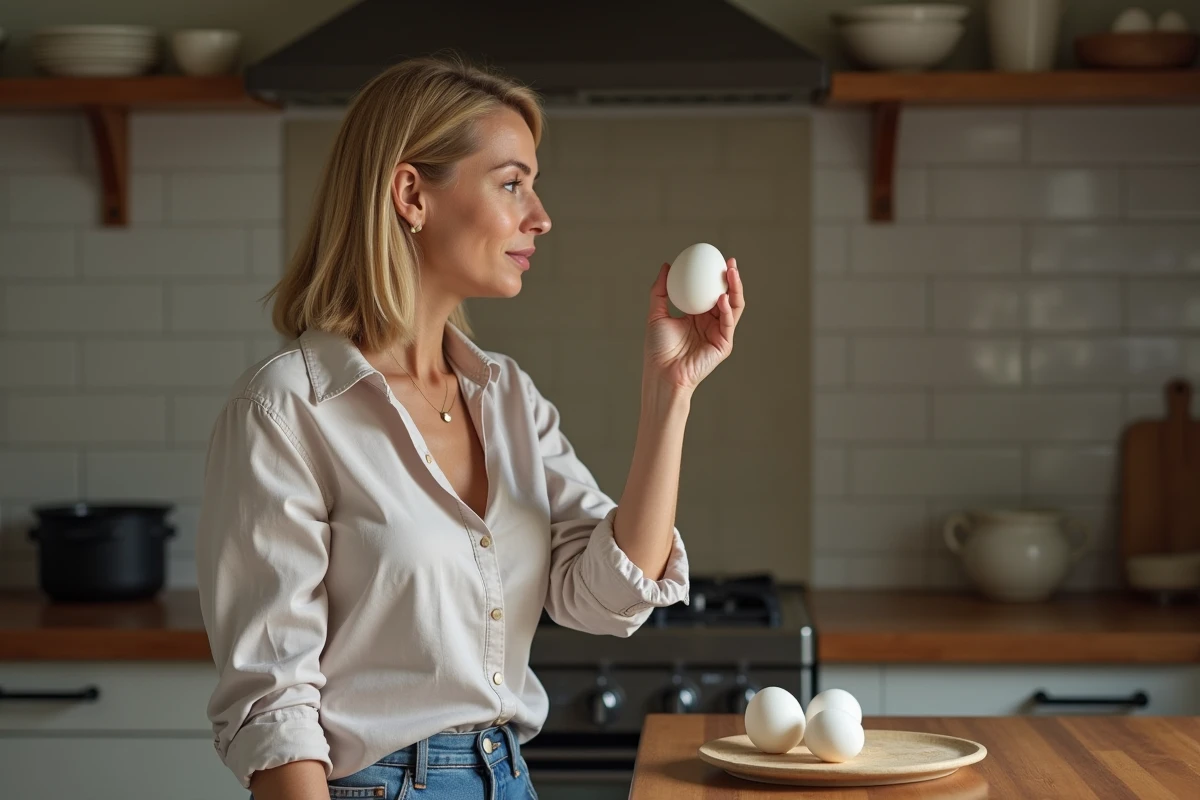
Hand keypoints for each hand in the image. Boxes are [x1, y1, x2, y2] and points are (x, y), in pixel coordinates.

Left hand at [643, 257, 744, 392]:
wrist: (661, 373)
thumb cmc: (658, 349)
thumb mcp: (656, 314)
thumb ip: (660, 290)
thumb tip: (666, 265)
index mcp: (696, 316)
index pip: (709, 291)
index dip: (714, 275)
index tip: (713, 257)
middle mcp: (710, 323)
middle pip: (726, 295)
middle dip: (731, 278)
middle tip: (730, 261)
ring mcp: (718, 333)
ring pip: (733, 306)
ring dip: (735, 289)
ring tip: (732, 273)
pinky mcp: (724, 345)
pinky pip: (728, 323)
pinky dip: (727, 309)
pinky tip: (722, 297)